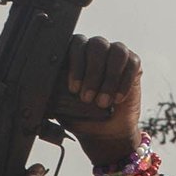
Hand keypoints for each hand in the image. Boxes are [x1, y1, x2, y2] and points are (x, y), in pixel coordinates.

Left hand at [53, 35, 143, 165]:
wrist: (106, 131)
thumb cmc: (82, 116)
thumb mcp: (64, 109)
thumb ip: (55, 98)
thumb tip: (43, 97)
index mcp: (75, 54)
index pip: (75, 44)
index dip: (75, 65)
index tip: (73, 89)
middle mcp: (95, 49)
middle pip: (96, 45)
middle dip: (91, 73)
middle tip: (87, 98)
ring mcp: (115, 53)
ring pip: (116, 52)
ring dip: (109, 79)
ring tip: (103, 102)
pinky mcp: (133, 63)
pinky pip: (131, 64)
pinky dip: (124, 83)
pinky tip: (117, 99)